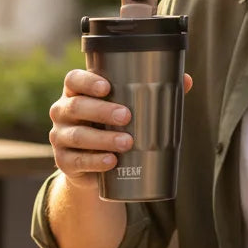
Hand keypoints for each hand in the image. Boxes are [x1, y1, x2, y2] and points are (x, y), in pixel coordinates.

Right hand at [48, 70, 192, 185]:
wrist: (95, 167)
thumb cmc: (112, 127)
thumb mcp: (126, 109)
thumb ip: (153, 93)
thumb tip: (187, 80)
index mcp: (76, 93)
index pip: (73, 80)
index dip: (86, 81)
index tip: (107, 87)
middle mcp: (62, 112)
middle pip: (75, 106)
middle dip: (101, 111)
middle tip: (127, 116)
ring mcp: (59, 137)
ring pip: (77, 135)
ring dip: (101, 138)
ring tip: (126, 142)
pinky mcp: (64, 162)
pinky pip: (75, 161)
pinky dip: (94, 161)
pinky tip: (110, 161)